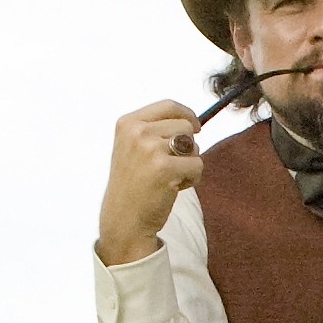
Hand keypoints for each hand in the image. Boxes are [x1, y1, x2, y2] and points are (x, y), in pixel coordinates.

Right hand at [97, 100, 203, 265]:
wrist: (125, 217)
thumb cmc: (134, 185)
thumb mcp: (133, 148)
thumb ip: (155, 131)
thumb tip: (192, 123)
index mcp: (128, 123)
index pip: (168, 106)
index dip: (188, 115)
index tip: (196, 126)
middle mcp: (137, 132)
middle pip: (185, 126)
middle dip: (188, 147)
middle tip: (172, 166)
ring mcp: (150, 148)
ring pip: (194, 146)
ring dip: (189, 163)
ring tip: (170, 177)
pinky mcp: (165, 168)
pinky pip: (198, 165)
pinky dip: (192, 179)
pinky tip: (173, 188)